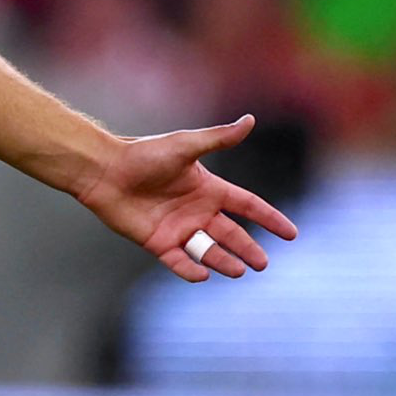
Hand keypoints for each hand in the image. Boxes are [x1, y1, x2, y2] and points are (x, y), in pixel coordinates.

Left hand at [76, 114, 298, 281]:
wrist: (104, 170)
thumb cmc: (144, 154)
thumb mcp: (186, 146)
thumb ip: (219, 138)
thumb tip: (250, 120)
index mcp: (208, 188)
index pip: (247, 205)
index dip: (269, 218)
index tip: (291, 234)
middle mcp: (196, 211)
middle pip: (231, 234)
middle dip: (248, 249)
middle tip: (263, 264)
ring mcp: (178, 228)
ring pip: (208, 251)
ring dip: (224, 262)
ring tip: (240, 271)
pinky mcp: (157, 242)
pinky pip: (178, 262)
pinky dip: (190, 270)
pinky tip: (203, 276)